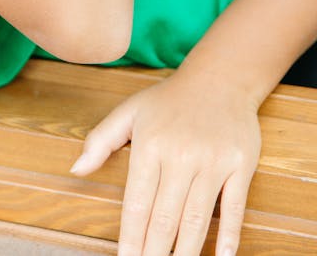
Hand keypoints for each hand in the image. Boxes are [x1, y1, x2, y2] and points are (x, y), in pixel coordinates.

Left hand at [70, 69, 261, 255]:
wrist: (220, 78)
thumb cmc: (169, 100)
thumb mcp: (129, 111)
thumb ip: (100, 140)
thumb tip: (76, 170)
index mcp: (150, 145)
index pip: (136, 204)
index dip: (130, 239)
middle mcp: (180, 154)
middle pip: (165, 218)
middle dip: (154, 253)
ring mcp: (212, 160)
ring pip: (197, 219)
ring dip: (185, 252)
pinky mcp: (240, 164)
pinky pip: (234, 207)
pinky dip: (229, 236)